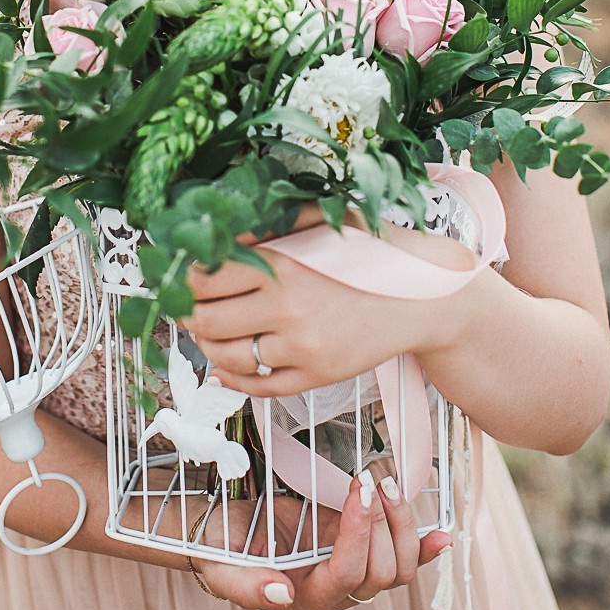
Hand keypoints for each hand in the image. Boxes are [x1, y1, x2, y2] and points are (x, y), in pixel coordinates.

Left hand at [186, 204, 475, 396]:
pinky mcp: (316, 376)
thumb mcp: (324, 222)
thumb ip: (270, 224)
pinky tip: (224, 368)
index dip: (186, 278)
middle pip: (206, 320)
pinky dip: (232, 379)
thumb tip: (221, 233)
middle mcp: (288, 310)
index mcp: (284, 266)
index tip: (184, 274)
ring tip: (207, 331)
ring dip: (207, 345)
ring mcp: (302, 348)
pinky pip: (259, 387)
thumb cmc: (373, 252)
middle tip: (186, 306)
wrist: (425, 298)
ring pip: (226, 357)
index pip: (207, 278)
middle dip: (188, 313)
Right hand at [189, 469, 452, 609]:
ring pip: (398, 568)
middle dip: (382, 523)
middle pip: (380, 573)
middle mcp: (334, 593)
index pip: (346, 574)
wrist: (222, 532)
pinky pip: (401, 559)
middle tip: (370, 480)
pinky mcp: (357, 550)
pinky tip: (442, 536)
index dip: (359, 534)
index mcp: (304, 600)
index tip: (357, 488)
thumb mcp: (220, 567)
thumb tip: (282, 594)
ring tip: (388, 484)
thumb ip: (247, 586)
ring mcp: (349, 572)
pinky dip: (423, 548)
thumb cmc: (219, 549)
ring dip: (403, 526)